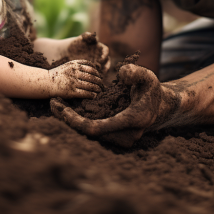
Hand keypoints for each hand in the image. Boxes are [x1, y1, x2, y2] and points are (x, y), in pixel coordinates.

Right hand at [49, 60, 102, 99]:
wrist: (46, 82)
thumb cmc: (58, 74)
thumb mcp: (68, 65)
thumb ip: (79, 65)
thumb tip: (94, 69)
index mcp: (74, 64)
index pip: (91, 67)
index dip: (97, 72)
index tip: (99, 76)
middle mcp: (74, 72)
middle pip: (93, 76)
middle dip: (99, 81)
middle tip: (102, 85)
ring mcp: (73, 82)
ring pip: (91, 85)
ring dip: (97, 89)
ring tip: (99, 91)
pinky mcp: (71, 92)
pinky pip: (86, 93)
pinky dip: (92, 95)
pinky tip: (94, 96)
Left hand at [51, 64, 176, 146]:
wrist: (162, 108)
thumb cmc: (153, 91)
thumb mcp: (148, 77)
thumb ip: (136, 72)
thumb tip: (121, 73)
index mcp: (130, 122)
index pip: (96, 128)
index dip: (75, 120)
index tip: (61, 108)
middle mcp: (124, 136)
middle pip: (87, 134)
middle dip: (68, 120)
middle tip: (52, 103)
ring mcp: (119, 140)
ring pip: (88, 134)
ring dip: (71, 121)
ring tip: (56, 104)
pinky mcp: (114, 138)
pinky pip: (92, 131)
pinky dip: (78, 121)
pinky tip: (67, 109)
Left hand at [65, 32, 110, 73]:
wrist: (68, 52)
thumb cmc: (76, 43)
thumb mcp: (81, 38)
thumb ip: (87, 36)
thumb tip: (93, 35)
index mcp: (99, 47)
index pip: (106, 51)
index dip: (105, 55)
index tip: (100, 60)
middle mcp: (100, 55)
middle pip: (107, 61)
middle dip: (106, 66)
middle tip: (101, 70)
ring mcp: (97, 62)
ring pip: (103, 68)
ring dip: (102, 72)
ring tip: (98, 77)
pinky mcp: (92, 69)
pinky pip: (97, 73)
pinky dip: (97, 76)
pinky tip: (93, 79)